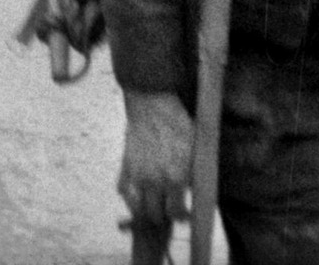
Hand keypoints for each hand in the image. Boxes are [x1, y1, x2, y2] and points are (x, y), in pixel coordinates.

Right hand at [117, 89, 192, 230]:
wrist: (152, 101)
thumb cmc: (178, 123)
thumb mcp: (196, 151)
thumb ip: (195, 177)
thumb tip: (196, 195)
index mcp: (175, 178)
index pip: (176, 214)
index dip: (181, 217)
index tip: (185, 214)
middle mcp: (154, 180)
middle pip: (155, 215)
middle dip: (164, 217)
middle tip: (169, 211)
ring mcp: (136, 173)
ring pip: (137, 208)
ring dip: (146, 212)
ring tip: (154, 208)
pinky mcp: (125, 164)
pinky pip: (123, 190)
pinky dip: (130, 197)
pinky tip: (138, 196)